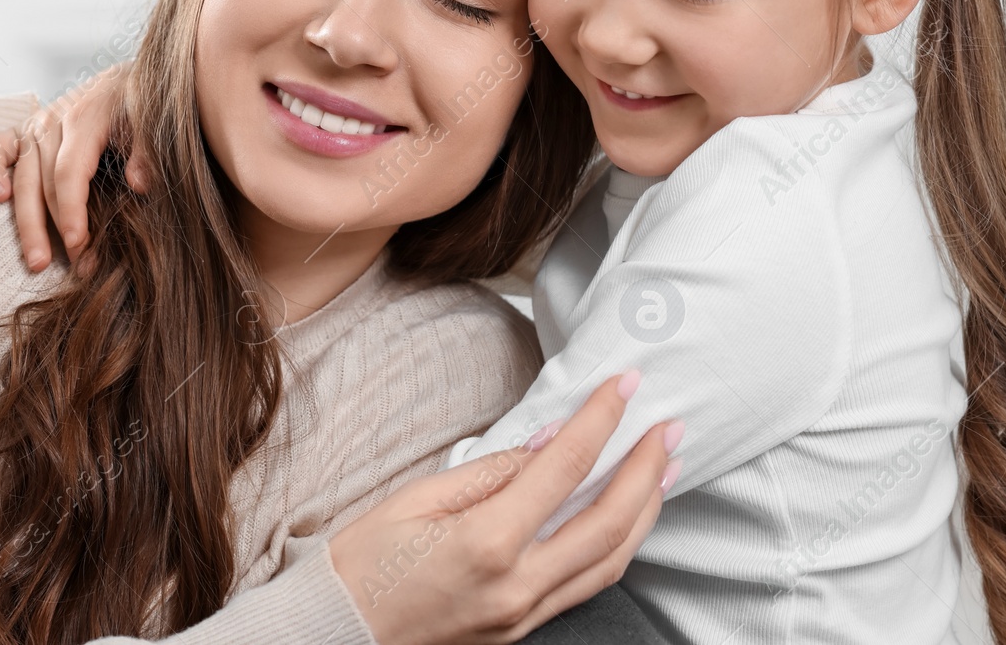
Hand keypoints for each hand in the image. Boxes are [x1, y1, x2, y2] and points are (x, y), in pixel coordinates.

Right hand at [0, 63, 145, 272]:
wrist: (128, 79)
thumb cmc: (141, 105)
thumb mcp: (152, 119)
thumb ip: (147, 150)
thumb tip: (139, 184)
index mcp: (84, 119)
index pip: (70, 173)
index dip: (71, 211)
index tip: (79, 244)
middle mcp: (53, 121)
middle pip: (42, 182)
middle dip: (48, 229)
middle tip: (58, 266)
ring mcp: (35, 126)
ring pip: (21, 177)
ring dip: (25, 221)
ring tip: (35, 259)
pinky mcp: (24, 130)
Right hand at [329, 374, 680, 644]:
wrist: (337, 636)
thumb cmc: (362, 564)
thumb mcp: (415, 500)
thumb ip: (489, 473)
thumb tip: (546, 445)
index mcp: (486, 543)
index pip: (564, 468)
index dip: (601, 421)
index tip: (624, 386)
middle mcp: (517, 585)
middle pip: (609, 522)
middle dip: (646, 469)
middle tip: (668, 427)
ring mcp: (524, 615)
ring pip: (611, 561)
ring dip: (645, 512)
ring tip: (663, 471)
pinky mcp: (522, 630)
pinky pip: (587, 585)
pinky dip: (618, 546)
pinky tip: (625, 519)